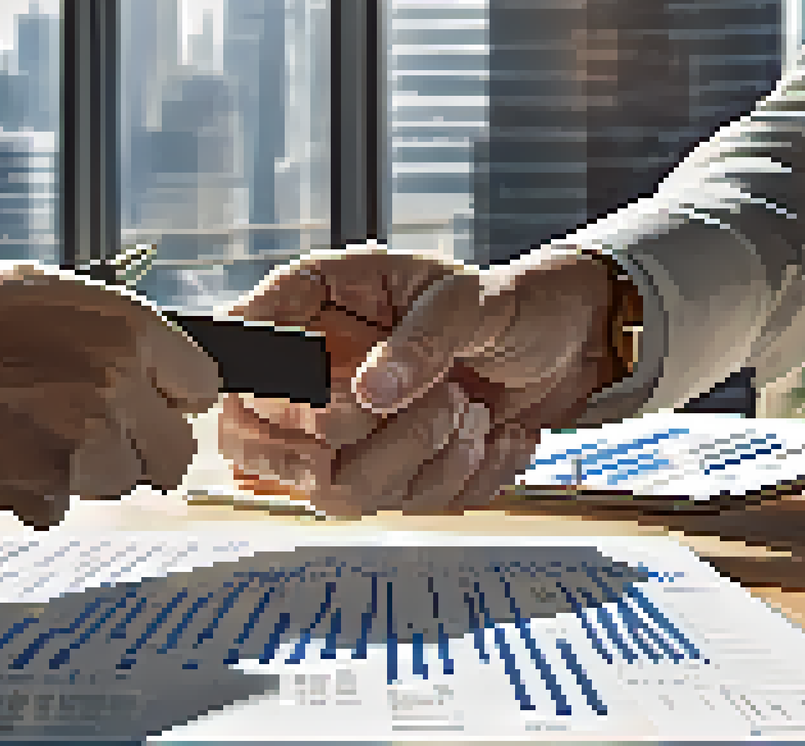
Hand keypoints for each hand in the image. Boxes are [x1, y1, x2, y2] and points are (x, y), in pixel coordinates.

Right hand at [0, 262, 220, 528]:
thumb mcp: (52, 292)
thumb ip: (116, 334)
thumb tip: (154, 374)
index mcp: (127, 329)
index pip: (202, 387)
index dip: (173, 397)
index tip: (155, 403)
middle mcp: (117, 389)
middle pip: (174, 454)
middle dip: (143, 446)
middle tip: (99, 429)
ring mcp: (80, 446)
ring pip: (118, 483)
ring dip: (87, 468)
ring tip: (31, 428)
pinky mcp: (40, 490)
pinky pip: (61, 506)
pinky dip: (36, 489)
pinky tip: (1, 449)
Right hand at [217, 246, 629, 515]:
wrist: (564, 343)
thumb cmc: (504, 301)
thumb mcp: (466, 299)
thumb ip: (420, 339)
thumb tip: (371, 392)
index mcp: (311, 309)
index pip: (240, 366)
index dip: (266, 398)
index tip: (334, 409)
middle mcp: (314, 375)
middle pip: (260, 448)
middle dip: (350, 447)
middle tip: (433, 406)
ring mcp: (348, 433)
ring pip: (340, 488)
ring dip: (420, 456)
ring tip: (473, 410)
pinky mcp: (390, 472)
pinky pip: (406, 505)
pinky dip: (463, 476)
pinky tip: (496, 435)